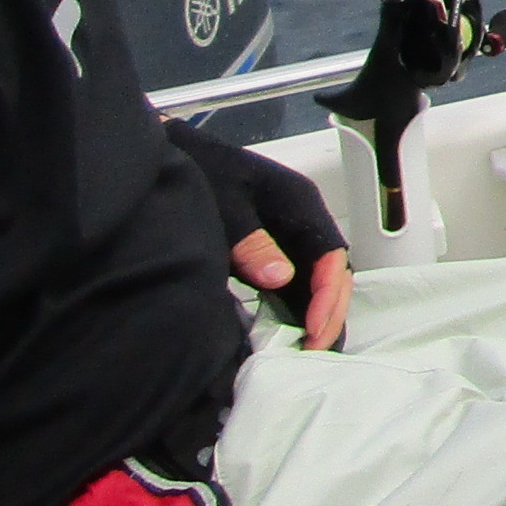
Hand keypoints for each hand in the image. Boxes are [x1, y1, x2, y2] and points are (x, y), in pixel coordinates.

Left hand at [164, 119, 352, 350]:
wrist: (172, 155)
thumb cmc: (201, 173)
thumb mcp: (223, 208)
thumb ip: (251, 243)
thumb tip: (281, 279)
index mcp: (299, 202)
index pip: (330, 255)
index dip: (327, 296)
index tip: (312, 330)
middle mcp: (303, 217)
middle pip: (333, 269)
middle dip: (330, 311)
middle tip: (314, 350)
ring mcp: (290, 231)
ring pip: (318, 277)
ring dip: (318, 312)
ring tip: (308, 349)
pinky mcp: (272, 245)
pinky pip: (298, 278)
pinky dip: (300, 306)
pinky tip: (291, 330)